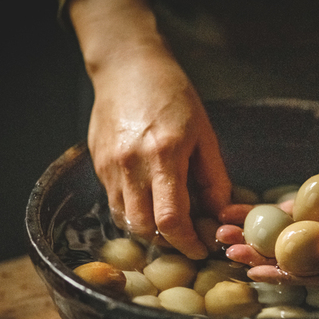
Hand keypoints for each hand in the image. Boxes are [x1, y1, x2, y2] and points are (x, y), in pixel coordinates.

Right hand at [88, 54, 229, 258]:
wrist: (127, 69)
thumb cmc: (173, 97)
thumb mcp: (204, 134)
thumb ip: (213, 179)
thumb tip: (221, 215)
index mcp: (164, 156)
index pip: (171, 220)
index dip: (187, 243)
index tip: (201, 249)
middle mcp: (131, 166)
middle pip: (143, 228)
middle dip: (167, 242)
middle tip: (186, 238)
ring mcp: (109, 167)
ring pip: (125, 220)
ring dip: (148, 229)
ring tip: (168, 219)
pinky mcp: (98, 165)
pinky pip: (115, 203)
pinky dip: (134, 211)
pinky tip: (150, 199)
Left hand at [216, 204, 318, 285]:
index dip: (287, 276)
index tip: (257, 271)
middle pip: (294, 258)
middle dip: (261, 258)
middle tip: (231, 252)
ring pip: (283, 238)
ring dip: (254, 239)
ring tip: (223, 234)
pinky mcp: (311, 202)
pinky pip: (280, 214)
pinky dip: (257, 216)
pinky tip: (232, 213)